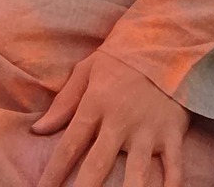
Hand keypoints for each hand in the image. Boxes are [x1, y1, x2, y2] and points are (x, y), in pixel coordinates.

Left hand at [31, 53, 189, 186]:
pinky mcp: (173, 132)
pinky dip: (173, 185)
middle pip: (98, 164)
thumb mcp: (87, 71)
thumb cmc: (120, 58)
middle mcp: (120, 121)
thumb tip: (38, 129)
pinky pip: (175, 165)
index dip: (54, 172)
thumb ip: (63, 102)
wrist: (165, 41)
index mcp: (96, 104)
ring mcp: (148, 129)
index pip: (70, 145)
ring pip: (137, 171)